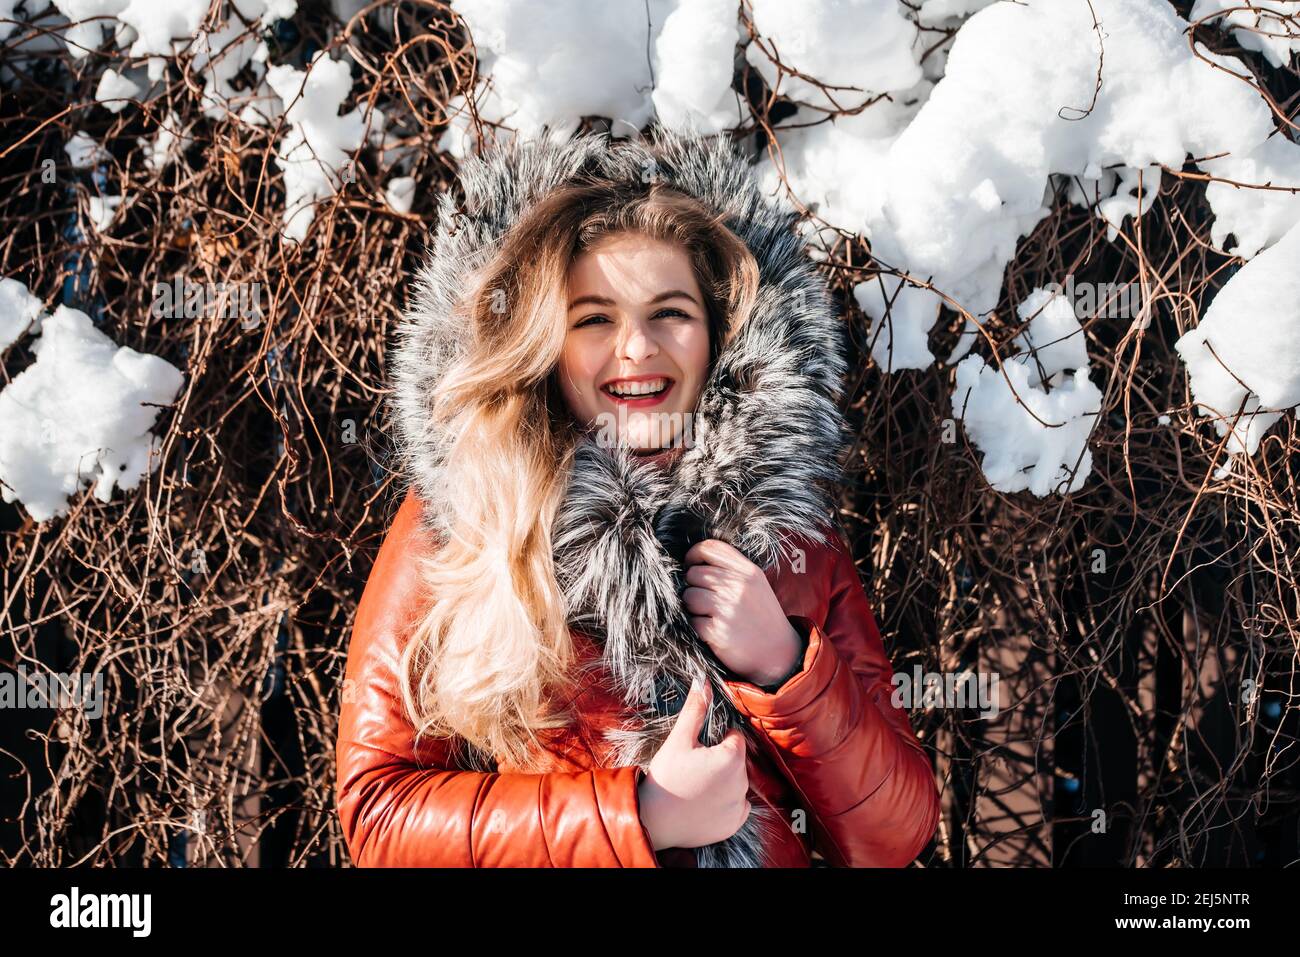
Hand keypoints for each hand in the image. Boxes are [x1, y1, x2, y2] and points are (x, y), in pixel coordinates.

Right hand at [636, 677, 750, 850]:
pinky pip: (736, 807)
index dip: (717, 740)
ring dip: (723, 781)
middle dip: (720, 760)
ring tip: (696, 786)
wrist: (654, 819)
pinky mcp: (734, 824)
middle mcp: (742, 782)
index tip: (699, 750)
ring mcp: (739, 806)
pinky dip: (725, 804)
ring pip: (736, 782)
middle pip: (737, 761)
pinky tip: (705, 802)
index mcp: (732, 758)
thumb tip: (704, 681)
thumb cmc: (666, 777)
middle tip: (694, 768)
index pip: (735, 738)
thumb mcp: (679, 739)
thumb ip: (696, 709)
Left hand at [682, 538, 802, 687]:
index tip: (691, 566)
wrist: (779, 654)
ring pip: (689, 596)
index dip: (693, 554)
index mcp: (748, 571)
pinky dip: (698, 627)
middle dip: (693, 586)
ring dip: (693, 607)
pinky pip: (692, 620)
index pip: (710, 547)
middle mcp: (738, 586)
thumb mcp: (756, 585)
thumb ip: (731, 569)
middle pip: (694, 573)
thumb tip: (694, 563)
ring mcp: (727, 608)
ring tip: (710, 616)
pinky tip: (713, 631)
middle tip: (706, 600)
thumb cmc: (762, 618)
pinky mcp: (717, 631)